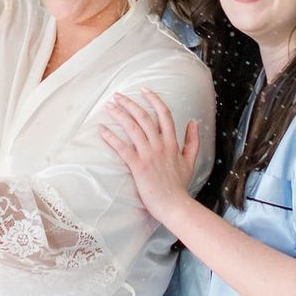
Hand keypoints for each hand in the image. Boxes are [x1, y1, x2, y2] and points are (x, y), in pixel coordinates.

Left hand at [99, 89, 202, 230]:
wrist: (174, 205)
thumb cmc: (180, 185)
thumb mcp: (190, 160)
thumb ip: (193, 140)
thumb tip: (194, 121)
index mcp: (172, 142)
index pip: (164, 114)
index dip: (154, 99)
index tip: (144, 89)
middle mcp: (160, 145)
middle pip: (144, 117)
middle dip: (130, 103)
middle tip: (117, 95)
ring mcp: (149, 155)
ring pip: (133, 128)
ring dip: (120, 115)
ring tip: (109, 106)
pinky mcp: (138, 166)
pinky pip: (122, 148)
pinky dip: (111, 137)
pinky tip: (102, 129)